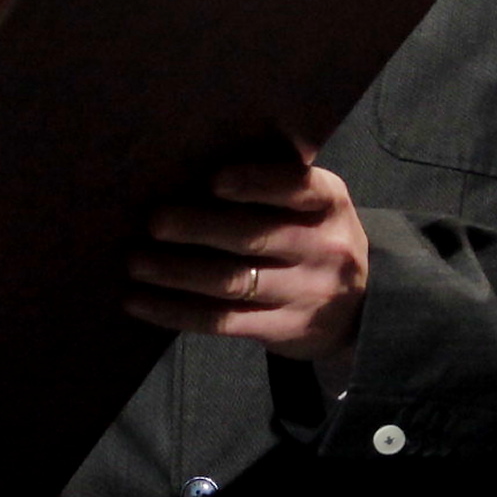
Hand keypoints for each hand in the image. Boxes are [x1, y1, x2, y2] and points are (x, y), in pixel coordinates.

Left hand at [125, 157, 368, 367]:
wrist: (360, 308)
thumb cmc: (313, 237)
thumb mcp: (314, 206)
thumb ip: (273, 186)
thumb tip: (191, 166)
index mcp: (329, 204)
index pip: (298, 188)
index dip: (257, 183)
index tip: (214, 181)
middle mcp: (324, 248)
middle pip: (255, 237)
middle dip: (199, 228)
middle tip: (155, 222)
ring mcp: (305, 294)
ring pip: (232, 282)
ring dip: (177, 272)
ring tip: (136, 262)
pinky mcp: (282, 330)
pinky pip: (221, 321)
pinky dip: (175, 311)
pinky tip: (140, 301)